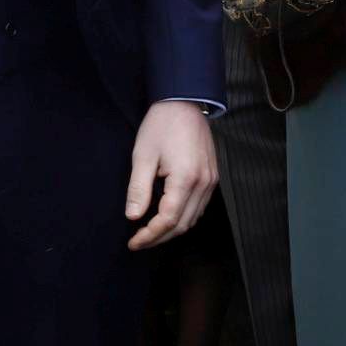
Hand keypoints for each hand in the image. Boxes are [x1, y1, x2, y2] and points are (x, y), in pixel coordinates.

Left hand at [126, 101, 216, 249]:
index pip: (168, 219)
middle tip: (139, 242)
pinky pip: (199, 206)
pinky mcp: (212, 177)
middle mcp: (204, 184)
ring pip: (194, 218)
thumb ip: (138, 189)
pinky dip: (183, 217)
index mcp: (186, 179)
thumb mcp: (142, 156)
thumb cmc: (161, 125)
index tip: (133, 242)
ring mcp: (211, 181)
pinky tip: (167, 217)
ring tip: (149, 233)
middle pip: (183, 224)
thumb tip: (133, 216)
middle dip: (160, 237)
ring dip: (172, 230)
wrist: (184, 102)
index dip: (150, 235)